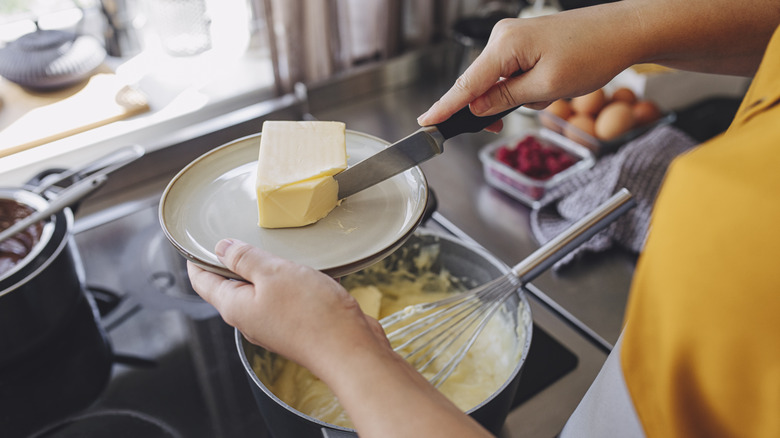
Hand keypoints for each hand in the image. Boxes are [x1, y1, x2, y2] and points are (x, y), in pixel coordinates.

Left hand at [187, 239, 388, 375]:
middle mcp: (251, 319)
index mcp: (235, 306)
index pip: (203, 281)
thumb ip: (246, 258)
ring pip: (261, 291)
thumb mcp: (274, 273)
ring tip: (274, 248)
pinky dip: (289, 281)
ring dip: (266, 270)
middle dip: (232, 262)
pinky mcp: (297, 326)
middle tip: (237, 236)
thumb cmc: (312, 315)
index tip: (195, 241)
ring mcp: (274, 324)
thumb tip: (222, 248)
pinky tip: (305, 269)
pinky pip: (285, 298)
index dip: (196, 259)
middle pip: (231, 286)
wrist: (350, 350)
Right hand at [418, 6, 637, 129]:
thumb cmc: (592, 54)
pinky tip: (550, 86)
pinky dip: (525, 88)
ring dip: (517, 98)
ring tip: (549, 94)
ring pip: (499, 82)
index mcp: (505, 45)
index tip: (425, 123)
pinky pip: (513, 73)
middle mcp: (503, 37)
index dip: (445, 108)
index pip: (466, 84)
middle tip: (499, 126)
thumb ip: (505, 99)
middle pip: (479, 84)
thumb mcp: (546, 88)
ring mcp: (514, 38)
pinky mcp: (526, 43)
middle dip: (492, 107)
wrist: (623, 32)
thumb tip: (476, 109)